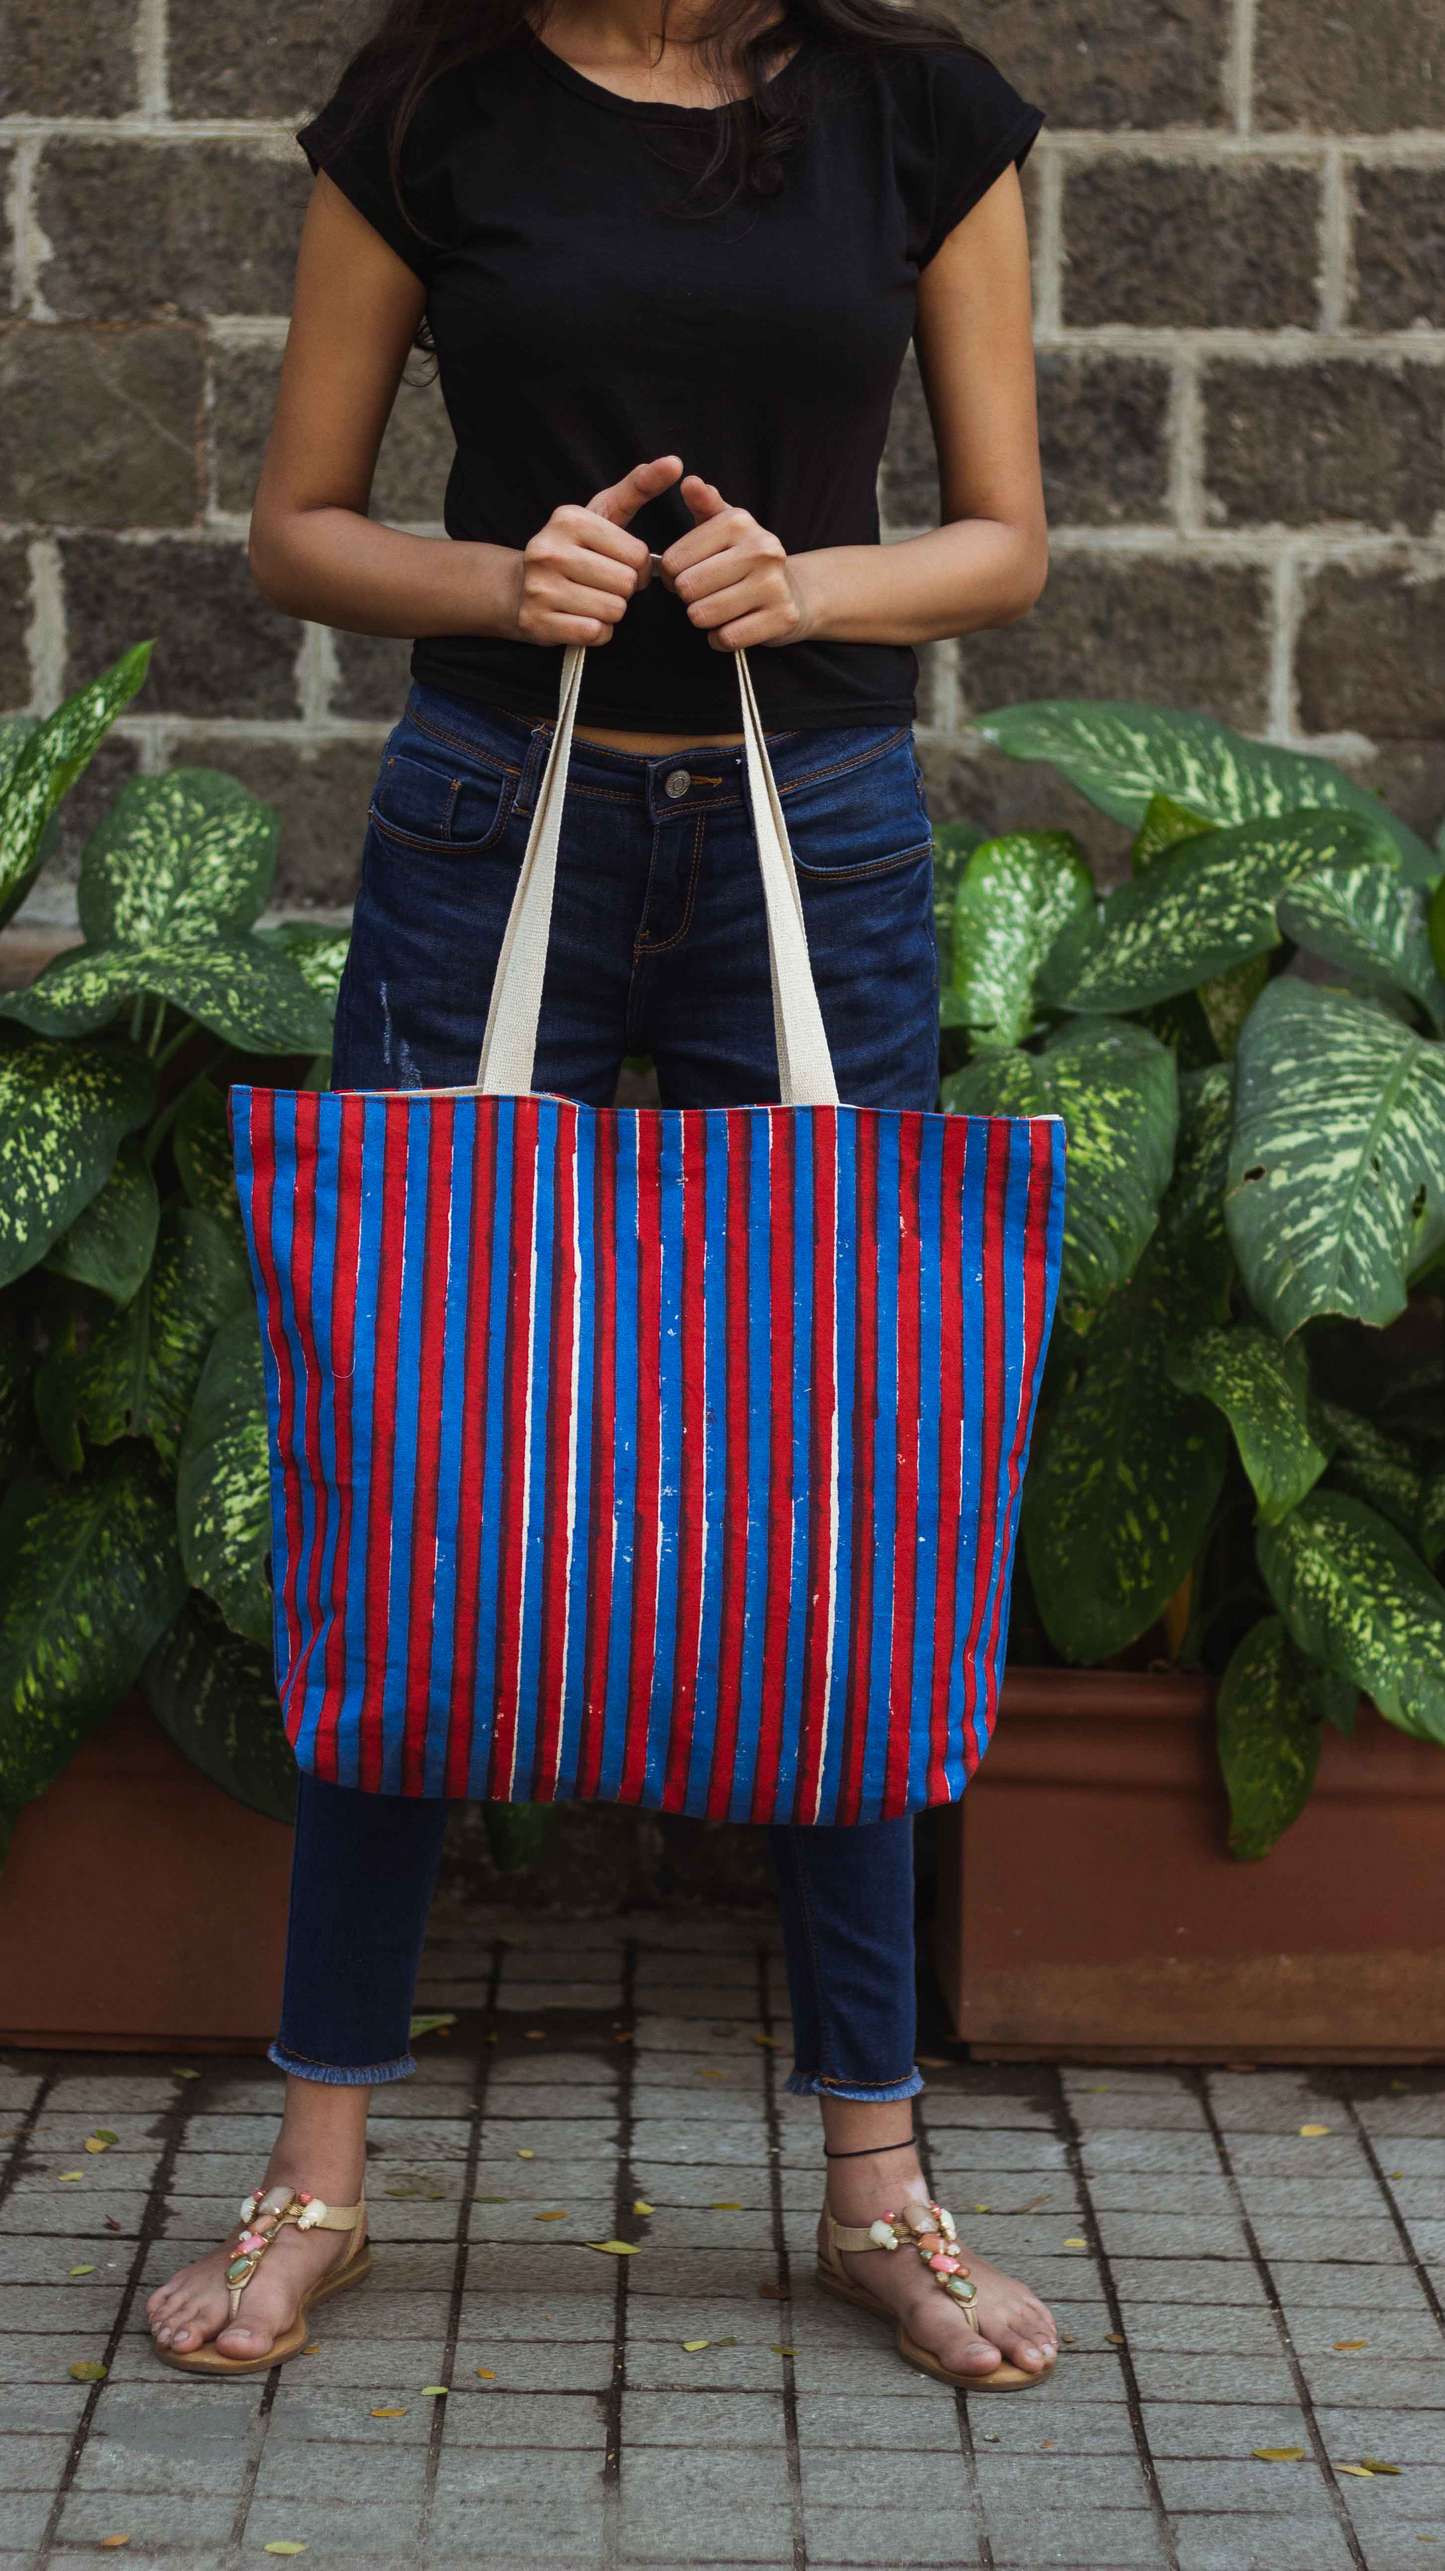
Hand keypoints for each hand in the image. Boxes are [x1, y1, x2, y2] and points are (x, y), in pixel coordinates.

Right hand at [510, 455, 682, 644]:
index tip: (620, 564)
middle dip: (624, 590)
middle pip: (626, 585)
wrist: (519, 588)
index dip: (638, 567)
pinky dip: (597, 631)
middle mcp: (549, 549)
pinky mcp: (538, 622)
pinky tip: (580, 618)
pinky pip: (595, 633)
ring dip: (611, 612)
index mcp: (569, 519)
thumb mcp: (603, 513)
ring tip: (590, 600)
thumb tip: (675, 463)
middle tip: (604, 585)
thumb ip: (640, 487)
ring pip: (614, 611)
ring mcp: (540, 587)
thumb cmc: (574, 549)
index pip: (637, 555)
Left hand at [659, 475, 812, 649]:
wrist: (795, 590)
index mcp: (738, 522)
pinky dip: (721, 638)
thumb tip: (690, 482)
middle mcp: (760, 549)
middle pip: (687, 588)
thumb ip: (703, 504)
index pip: (673, 560)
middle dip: (687, 598)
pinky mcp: (781, 617)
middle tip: (703, 594)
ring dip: (703, 619)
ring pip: (704, 615)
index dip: (670, 575)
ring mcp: (774, 584)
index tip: (685, 574)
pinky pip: (727, 638)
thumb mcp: (725, 525)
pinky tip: (733, 625)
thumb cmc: (746, 557)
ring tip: (719, 608)